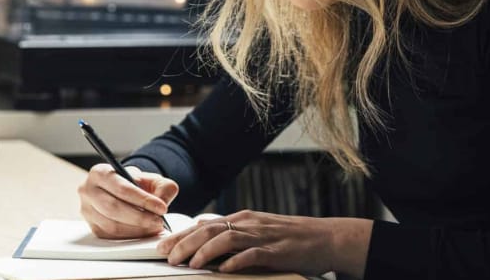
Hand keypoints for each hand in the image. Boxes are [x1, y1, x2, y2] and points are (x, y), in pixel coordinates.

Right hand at [78, 164, 179, 238]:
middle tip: (159, 221)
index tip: (162, 208)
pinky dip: (130, 236)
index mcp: (100, 172)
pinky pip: (111, 236)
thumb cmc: (138, 185)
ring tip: (154, 227)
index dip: (143, 199)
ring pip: (112, 225)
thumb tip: (162, 203)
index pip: (121, 188)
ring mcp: (87, 211)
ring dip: (137, 229)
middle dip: (140, 217)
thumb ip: (163, 188)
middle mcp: (88, 190)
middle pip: (113, 208)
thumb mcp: (154, 180)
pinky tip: (144, 232)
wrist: (126, 193)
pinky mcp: (92, 227)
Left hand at [157, 210, 371, 276]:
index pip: (205, 224)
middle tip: (167, 257)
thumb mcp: (259, 231)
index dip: (181, 235)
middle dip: (185, 243)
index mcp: (244, 218)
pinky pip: (253, 254)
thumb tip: (205, 235)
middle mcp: (250, 223)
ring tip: (188, 264)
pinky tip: (224, 269)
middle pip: (210, 229)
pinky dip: (236, 261)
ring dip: (204, 251)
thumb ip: (234, 234)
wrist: (326, 238)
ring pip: (226, 238)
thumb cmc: (292, 238)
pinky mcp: (277, 250)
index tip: (162, 246)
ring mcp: (263, 236)